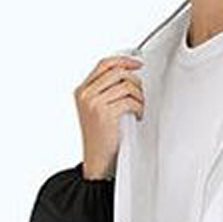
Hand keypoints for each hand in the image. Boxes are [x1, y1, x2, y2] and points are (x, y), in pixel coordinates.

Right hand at [75, 53, 143, 179]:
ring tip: (139, 108)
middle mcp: (86, 94)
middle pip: (118, 72)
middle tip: (140, 94)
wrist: (96, 161)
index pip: (104, 64)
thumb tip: (127, 75)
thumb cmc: (100, 138)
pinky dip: (139, 108)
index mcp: (82, 91)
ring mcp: (94, 103)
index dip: (123, 61)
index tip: (137, 64)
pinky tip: (137, 115)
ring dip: (139, 96)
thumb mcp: (96, 110)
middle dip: (135, 81)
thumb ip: (105, 91)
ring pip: (126, 85)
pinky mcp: (105, 114)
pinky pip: (130, 101)